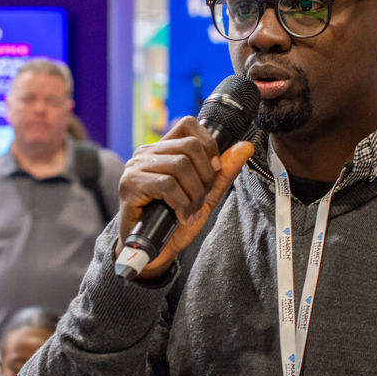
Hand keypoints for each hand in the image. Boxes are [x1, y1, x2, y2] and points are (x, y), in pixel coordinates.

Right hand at [117, 116, 253, 279]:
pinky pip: (167, 185)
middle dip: (205, 176)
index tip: (214, 169)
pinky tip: (182, 216)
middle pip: (189, 147)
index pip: (188, 125)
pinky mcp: (130, 184)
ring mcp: (136, 167)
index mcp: (162, 149)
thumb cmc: (174, 221)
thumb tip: (246, 147)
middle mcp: (146, 153)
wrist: (151, 250)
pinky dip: (182, 204)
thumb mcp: (205, 195)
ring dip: (194, 194)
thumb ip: (223, 172)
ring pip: (180, 165)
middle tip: (203, 198)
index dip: (208, 143)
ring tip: (192, 211)